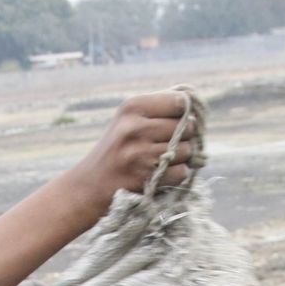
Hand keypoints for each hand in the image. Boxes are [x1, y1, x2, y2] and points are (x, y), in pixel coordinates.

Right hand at [70, 92, 202, 208]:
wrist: (91, 184)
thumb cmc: (117, 148)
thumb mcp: (128, 119)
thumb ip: (159, 108)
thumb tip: (193, 103)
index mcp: (132, 108)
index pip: (179, 101)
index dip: (185, 112)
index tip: (179, 119)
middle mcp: (135, 128)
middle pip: (187, 127)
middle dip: (185, 136)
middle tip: (170, 142)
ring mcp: (140, 154)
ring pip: (187, 150)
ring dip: (182, 156)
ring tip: (164, 157)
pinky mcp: (146, 178)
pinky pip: (181, 172)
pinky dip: (177, 174)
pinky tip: (163, 172)